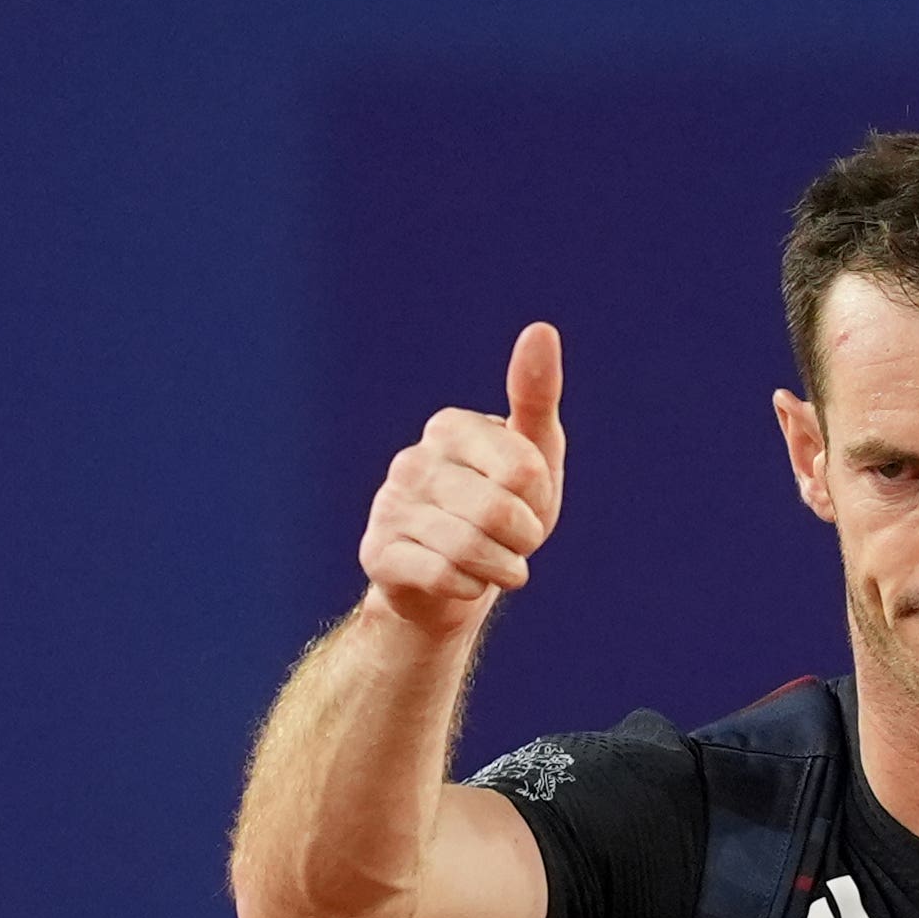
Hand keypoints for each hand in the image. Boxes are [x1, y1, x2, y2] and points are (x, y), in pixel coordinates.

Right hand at [359, 322, 566, 635]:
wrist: (453, 583)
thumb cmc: (502, 512)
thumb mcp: (532, 456)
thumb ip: (536, 396)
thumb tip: (541, 329)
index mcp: (449, 427)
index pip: (523, 470)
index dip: (539, 500)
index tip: (526, 502)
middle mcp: (411, 460)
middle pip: (500, 512)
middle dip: (524, 539)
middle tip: (514, 540)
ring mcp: (389, 506)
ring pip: (471, 549)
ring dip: (503, 567)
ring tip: (496, 562)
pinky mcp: (377, 554)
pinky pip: (446, 577)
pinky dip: (472, 588)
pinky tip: (464, 581)